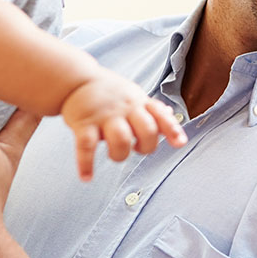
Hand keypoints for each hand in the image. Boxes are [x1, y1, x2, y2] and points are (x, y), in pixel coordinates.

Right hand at [61, 71, 186, 180]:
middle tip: (137, 148)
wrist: (76, 80)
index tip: (180, 143)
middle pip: (147, 129)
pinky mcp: (83, 124)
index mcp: (138, 103)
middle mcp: (125, 109)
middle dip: (147, 146)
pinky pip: (86, 146)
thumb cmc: (110, 93)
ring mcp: (104, 116)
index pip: (160, 115)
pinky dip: (86, 164)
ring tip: (116, 155)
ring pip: (121, 140)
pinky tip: (87, 177)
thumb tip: (172, 115)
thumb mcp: (133, 95)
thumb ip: (151, 108)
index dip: (172, 129)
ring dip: (121, 155)